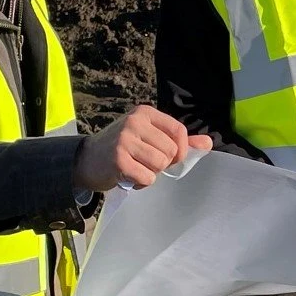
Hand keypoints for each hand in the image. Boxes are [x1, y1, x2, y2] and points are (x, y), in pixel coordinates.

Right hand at [73, 105, 212, 191]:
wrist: (86, 160)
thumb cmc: (123, 149)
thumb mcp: (149, 137)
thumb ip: (178, 140)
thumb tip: (209, 143)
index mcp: (145, 113)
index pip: (179, 131)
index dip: (181, 150)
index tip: (171, 157)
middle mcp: (134, 122)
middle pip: (170, 151)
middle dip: (162, 163)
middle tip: (144, 162)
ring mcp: (125, 140)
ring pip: (160, 164)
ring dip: (151, 173)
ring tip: (136, 168)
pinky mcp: (118, 160)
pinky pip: (148, 177)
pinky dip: (142, 182)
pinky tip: (129, 176)